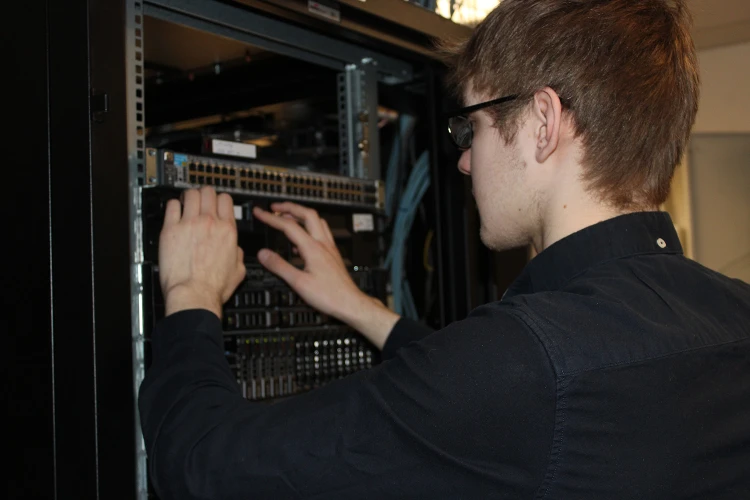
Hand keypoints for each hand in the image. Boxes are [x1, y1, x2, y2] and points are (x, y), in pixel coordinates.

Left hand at [159, 187, 245, 318]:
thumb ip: (238, 254)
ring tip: (186, 203)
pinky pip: (171, 206)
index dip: (220, 200)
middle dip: (204, 194)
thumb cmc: (213, 287)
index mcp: (227, 230)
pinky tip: (174, 211)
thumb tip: (236, 250)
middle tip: (200, 201)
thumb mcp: (239, 271)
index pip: (225, 199)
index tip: (216, 203)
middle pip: (208, 192)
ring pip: (190, 194)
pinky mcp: (170, 230)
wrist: (194, 295)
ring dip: (189, 196)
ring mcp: (189, 224)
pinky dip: (173, 205)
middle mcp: (209, 223)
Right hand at [253, 202, 398, 348]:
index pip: (288, 225)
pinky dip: (309, 229)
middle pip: (307, 214)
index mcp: (312, 248)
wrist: (351, 303)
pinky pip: (322, 233)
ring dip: (301, 214)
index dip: (271, 217)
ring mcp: (330, 248)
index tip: (259, 212)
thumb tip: (263, 254)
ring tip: (288, 216)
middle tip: (275, 207)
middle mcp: (323, 244)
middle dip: (289, 207)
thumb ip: (279, 266)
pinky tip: (302, 239)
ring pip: (317, 221)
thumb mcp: (298, 283)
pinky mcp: (333, 255)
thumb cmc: (329, 296)